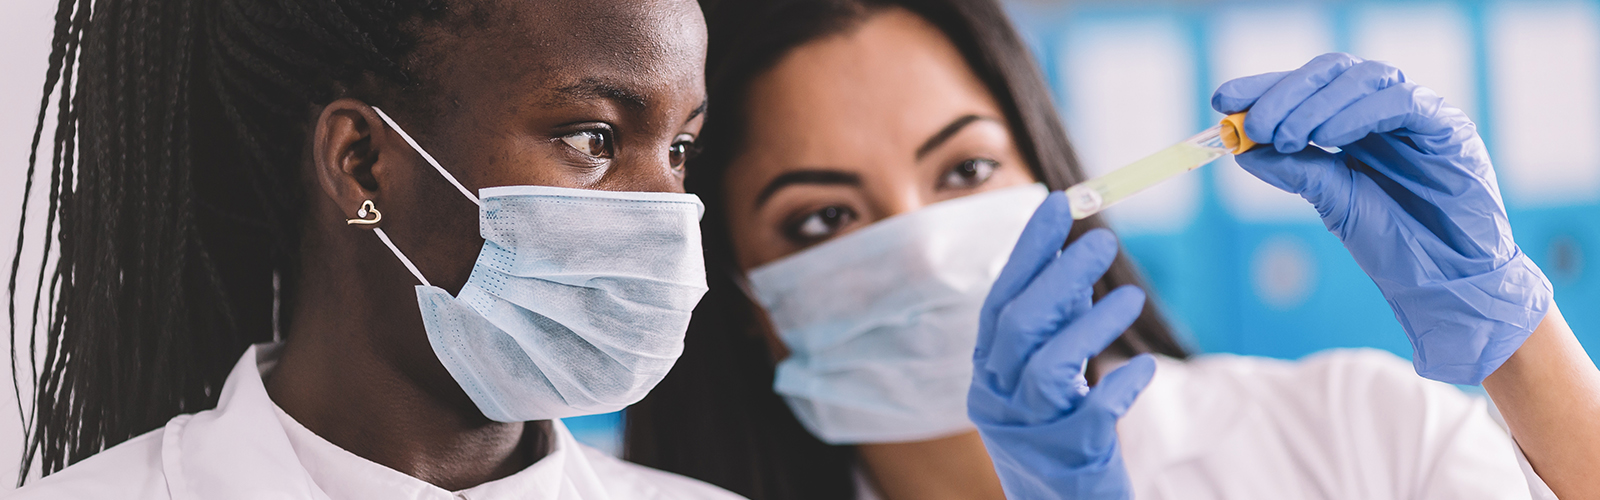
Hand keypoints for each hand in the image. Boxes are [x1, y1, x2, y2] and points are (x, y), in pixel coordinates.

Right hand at [968, 192, 1155, 499]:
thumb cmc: (1057, 436)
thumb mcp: (1048, 377)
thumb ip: (1056, 325)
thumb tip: (1075, 258)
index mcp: (988, 370)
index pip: (1000, 299)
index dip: (1027, 252)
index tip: (1057, 205)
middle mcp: (996, 397)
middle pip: (1018, 327)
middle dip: (1058, 277)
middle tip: (1102, 241)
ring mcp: (1027, 431)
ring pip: (1048, 367)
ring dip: (1090, 325)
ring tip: (1132, 298)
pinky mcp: (1066, 461)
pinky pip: (1091, 416)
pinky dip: (1118, 387)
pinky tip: (1143, 367)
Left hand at [1212, 52, 1551, 384]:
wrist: (1448, 281)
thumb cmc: (1396, 242)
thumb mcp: (1333, 201)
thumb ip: (1295, 170)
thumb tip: (1241, 146)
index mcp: (1354, 124)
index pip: (1306, 89)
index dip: (1263, 88)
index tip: (1221, 100)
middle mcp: (1384, 110)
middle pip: (1331, 73)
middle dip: (1284, 92)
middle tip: (1253, 123)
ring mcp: (1417, 114)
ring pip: (1363, 78)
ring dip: (1315, 104)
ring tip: (1285, 136)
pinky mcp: (1448, 126)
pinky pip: (1402, 101)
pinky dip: (1359, 113)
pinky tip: (1330, 138)